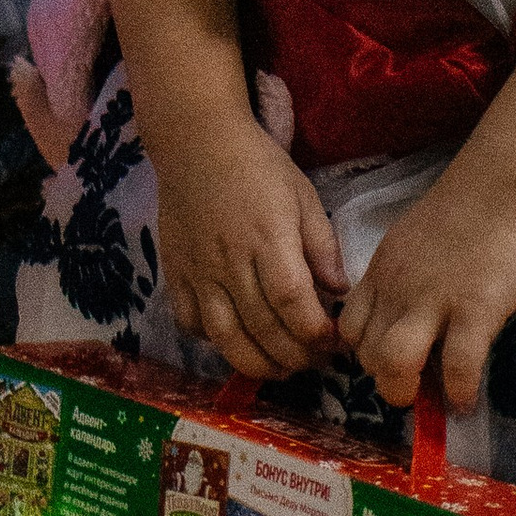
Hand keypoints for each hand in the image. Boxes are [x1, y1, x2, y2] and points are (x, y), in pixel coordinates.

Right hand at [157, 113, 346, 376]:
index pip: (291, 300)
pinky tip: (235, 342)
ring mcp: (198, 272)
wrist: (197, 146)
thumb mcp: (303, 197)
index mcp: (268, 238)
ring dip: (255, 363)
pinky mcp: (175, 276)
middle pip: (261, 326)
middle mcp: (230, 262)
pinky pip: (190, 323)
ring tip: (279, 370)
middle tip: (314, 363)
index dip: (313, 331)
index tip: (333, 343)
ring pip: (224, 336)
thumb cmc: (259, 169)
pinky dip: (212, 342)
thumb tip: (340, 292)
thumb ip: (322, 246)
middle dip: (293, 356)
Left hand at [338, 163, 515, 414]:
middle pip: (365, 352)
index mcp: (381, 272)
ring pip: (394, 363)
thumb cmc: (465, 206)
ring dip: (406, 390)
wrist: (502, 182)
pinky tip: (466, 399)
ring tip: (430, 398)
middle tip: (412, 385)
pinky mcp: (475, 310)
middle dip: (383, 379)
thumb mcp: (412, 239)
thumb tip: (410, 312)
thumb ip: (402, 275)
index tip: (386, 361)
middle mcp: (398, 290)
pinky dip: (459, 391)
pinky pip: (458, 365)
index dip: (363, 352)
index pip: (349, 326)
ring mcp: (435, 301)